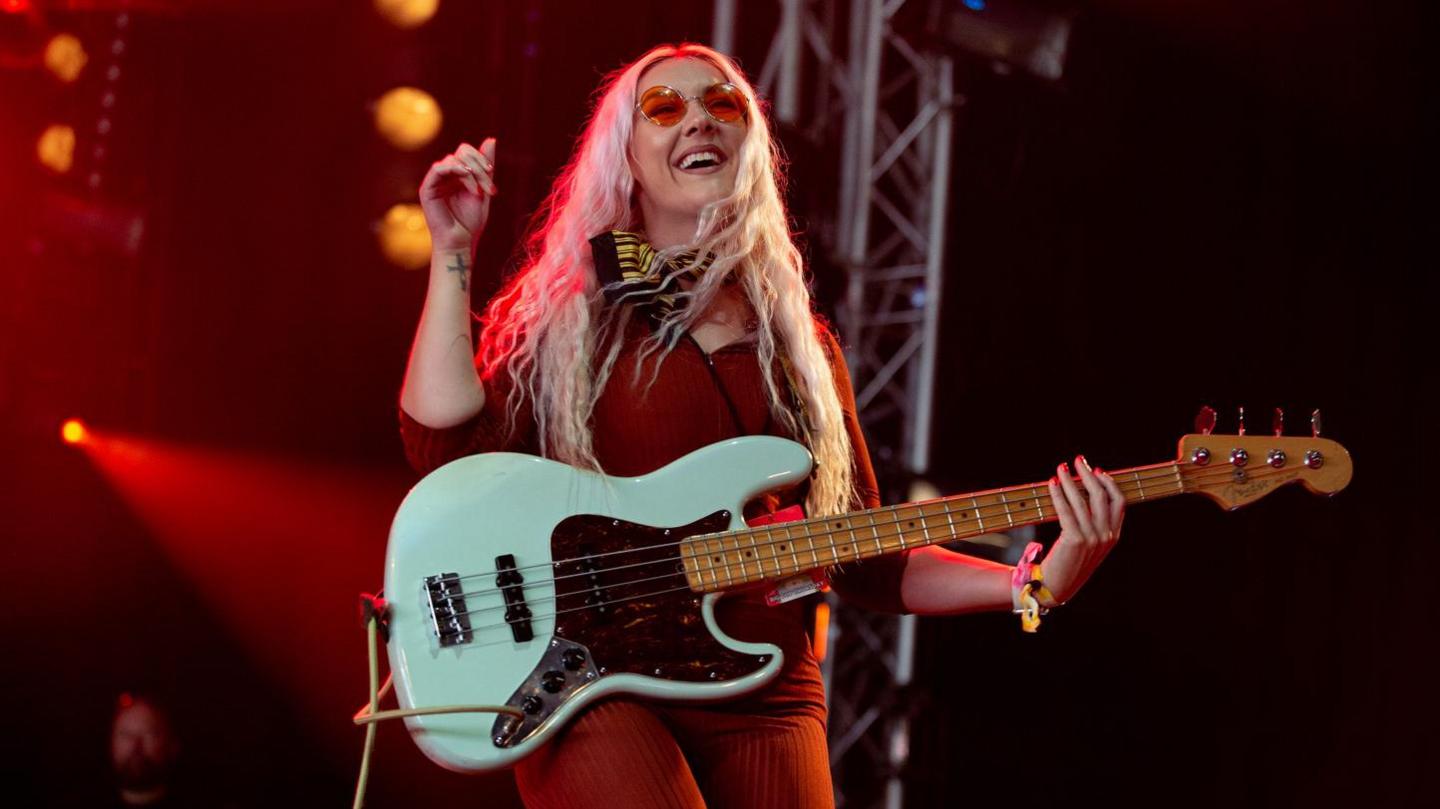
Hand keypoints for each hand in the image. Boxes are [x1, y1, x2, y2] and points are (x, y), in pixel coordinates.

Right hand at [419, 138, 497, 254]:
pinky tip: (469, 184)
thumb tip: (491, 139)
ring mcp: (435, 181)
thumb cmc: (471, 221)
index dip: (480, 158)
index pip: (466, 152)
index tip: (492, 173)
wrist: (461, 242)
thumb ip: (486, 167)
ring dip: (471, 172)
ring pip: (453, 159)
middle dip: (479, 166)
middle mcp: (444, 175)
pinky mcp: (427, 189)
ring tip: (479, 192)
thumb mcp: (483, 190)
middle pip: (461, 152)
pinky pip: (438, 169)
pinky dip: (455, 171)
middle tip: (489, 186)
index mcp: (456, 174)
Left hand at [1040, 455, 1123, 604]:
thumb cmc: (1069, 563)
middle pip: (1101, 496)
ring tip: (1061, 468)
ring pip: (1082, 500)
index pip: (1119, 502)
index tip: (1097, 470)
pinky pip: (1066, 510)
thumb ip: (1094, 525)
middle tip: (1077, 461)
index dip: (1109, 483)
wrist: (1055, 587)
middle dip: (1089, 475)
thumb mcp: (1089, 545)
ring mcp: (1092, 538)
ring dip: (1070, 480)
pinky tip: (1052, 483)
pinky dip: (1058, 493)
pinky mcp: (1075, 540)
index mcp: (1114, 536)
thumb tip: (1085, 494)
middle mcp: (1106, 536)